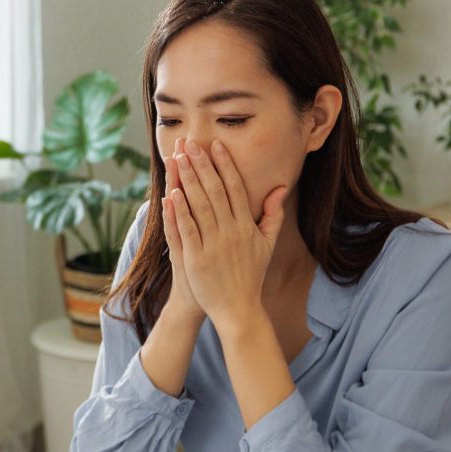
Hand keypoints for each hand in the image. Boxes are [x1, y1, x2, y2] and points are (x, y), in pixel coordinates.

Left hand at [166, 139, 286, 327]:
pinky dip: (179, 212)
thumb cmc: (251, 275)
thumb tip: (279, 189)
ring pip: (199, 206)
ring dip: (187, 180)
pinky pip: (186, 230)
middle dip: (202, 165)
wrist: (239, 308)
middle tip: (191, 143)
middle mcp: (231, 232)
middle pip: (215, 191)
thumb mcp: (267, 244)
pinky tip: (171, 193)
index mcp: (246, 226)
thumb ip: (273, 215)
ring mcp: (213, 245)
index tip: (216, 146)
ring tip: (177, 158)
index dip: (225, 165)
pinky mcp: (196, 259)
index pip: (235, 188)